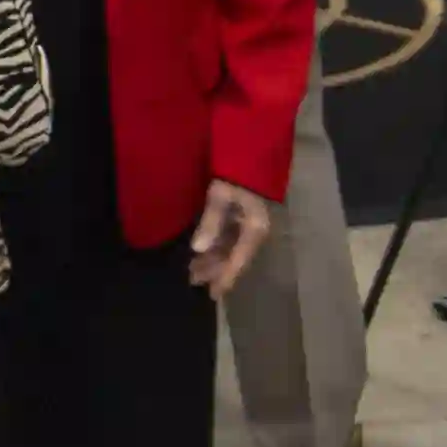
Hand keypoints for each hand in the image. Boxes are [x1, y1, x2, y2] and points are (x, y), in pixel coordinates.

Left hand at [189, 182, 279, 299]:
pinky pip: (229, 240)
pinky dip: (215, 249)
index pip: (238, 261)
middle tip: (192, 279)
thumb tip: (198, 249)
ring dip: (213, 261)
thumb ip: (211, 221)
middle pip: (234, 259)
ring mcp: (249, 226)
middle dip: (214, 270)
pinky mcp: (243, 219)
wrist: (250, 152)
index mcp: (254, 229)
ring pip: (230, 251)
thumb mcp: (220, 195)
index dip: (225, 278)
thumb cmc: (235, 173)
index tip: (213, 295)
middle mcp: (254, 231)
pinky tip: (202, 253)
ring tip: (192, 270)